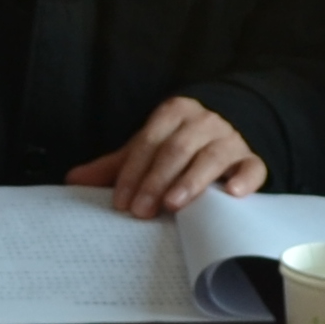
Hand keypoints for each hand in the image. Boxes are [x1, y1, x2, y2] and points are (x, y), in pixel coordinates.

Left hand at [67, 94, 262, 218]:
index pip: (150, 141)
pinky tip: (232, 194)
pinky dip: (244, 179)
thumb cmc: (178, 146)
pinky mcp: (252, 159)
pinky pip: (252, 167)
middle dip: (156, 181)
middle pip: (178, 149)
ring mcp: (231, 140)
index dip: (133, 172)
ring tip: (175, 203)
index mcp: (175, 113)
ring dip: (192, 180)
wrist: (224, 135)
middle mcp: (205, 122)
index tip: (121, 201)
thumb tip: (72, 180)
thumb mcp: (146, 150)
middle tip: (142, 210)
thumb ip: (115, 166)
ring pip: (212, 157)